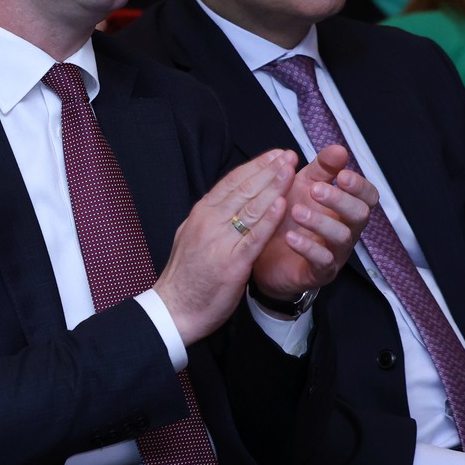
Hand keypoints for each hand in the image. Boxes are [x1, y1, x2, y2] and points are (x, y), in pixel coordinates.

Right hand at [155, 153, 291, 343]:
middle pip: (244, 188)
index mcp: (201, 213)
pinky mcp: (232, 263)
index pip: (232, 182)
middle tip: (289, 155)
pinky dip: (269, 219)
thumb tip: (226, 201)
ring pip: (251, 207)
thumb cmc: (185, 277)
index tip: (274, 155)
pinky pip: (254, 237)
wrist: (173, 309)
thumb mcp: (191, 236)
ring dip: (273, 186)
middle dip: (269, 169)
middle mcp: (209, 221)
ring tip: (291, 170)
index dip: (255, 166)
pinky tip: (282, 205)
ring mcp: (220, 241)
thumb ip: (209, 218)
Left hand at [251, 144, 377, 301]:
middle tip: (315, 190)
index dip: (359, 186)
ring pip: (341, 237)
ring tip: (296, 211)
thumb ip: (322, 168)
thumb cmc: (289, 216)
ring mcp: (335, 252)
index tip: (341, 175)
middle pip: (359, 215)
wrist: (264, 254)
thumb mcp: (304, 185)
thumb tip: (339, 149)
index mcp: (345, 207)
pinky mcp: (318, 272)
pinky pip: (322, 261)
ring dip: (320, 222)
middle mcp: (346, 230)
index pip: (368, 196)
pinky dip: (307, 248)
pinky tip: (291, 237)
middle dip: (340, 200)